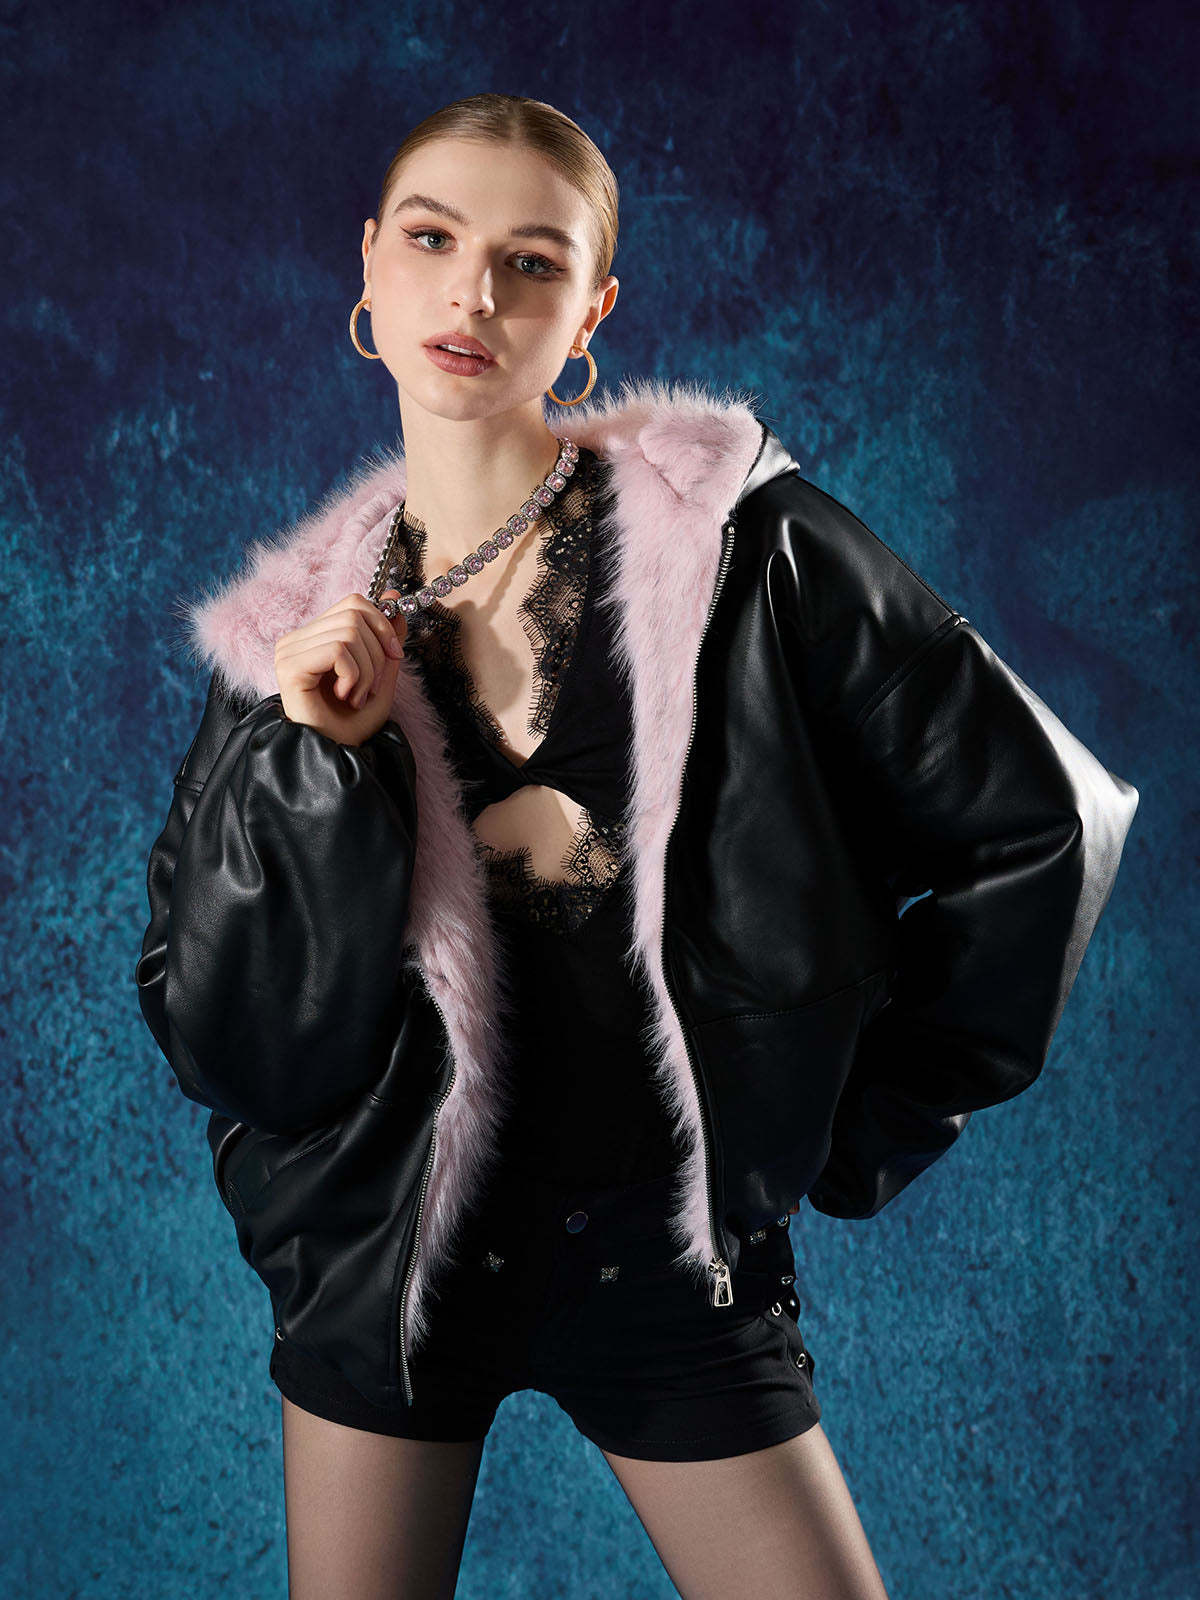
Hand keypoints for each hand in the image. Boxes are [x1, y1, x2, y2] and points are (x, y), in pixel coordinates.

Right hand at [273, 590, 408, 745]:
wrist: (335, 757)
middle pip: (355, 613)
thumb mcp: (381, 674)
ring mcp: (289, 650)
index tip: (395, 656)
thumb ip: (386, 637)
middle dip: (378, 652)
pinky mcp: (289, 665)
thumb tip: (395, 596)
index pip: (354, 603)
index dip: (382, 624)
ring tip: (356, 696)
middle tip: (371, 686)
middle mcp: (297, 638)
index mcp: (315, 636)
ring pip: (349, 632)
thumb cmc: (352, 724)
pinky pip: (338, 649)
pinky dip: (353, 675)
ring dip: (367, 670)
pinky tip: (344, 696)